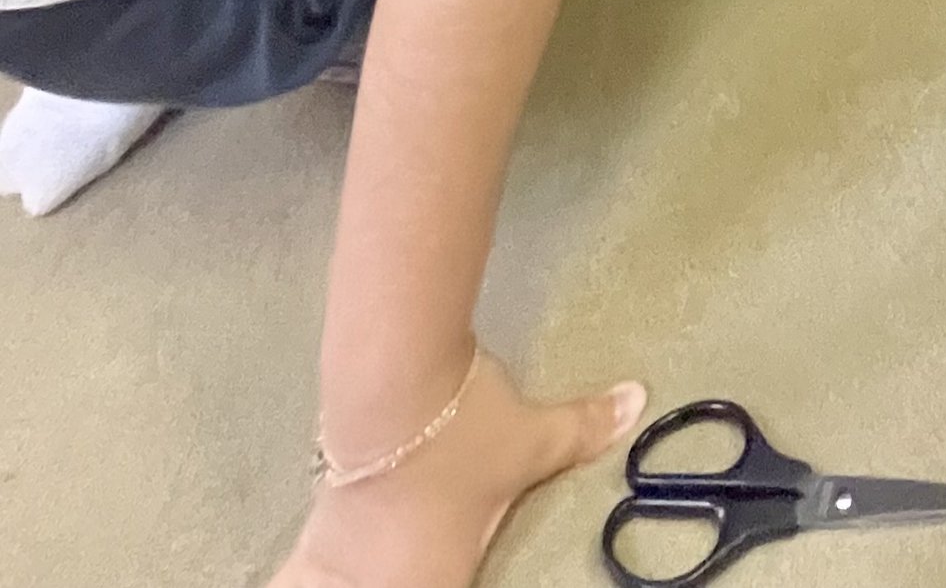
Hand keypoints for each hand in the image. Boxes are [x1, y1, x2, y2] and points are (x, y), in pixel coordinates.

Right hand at [266, 352, 643, 587]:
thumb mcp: (532, 437)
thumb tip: (639, 400)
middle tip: (415, 567)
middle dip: (399, 582)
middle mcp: (384, 587)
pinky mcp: (315, 535)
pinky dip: (295, 584)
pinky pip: (292, 582)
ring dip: (338, 587)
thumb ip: (583, 431)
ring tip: (354, 578)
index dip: (453, 583)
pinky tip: (297, 580)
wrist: (392, 392)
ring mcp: (342, 567)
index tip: (455, 574)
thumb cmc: (466, 430)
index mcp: (440, 584)